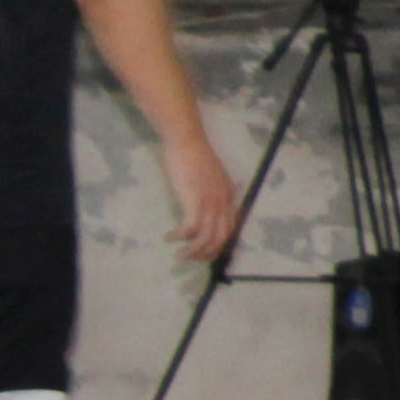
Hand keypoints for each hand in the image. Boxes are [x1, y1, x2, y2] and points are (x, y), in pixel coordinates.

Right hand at [166, 132, 243, 266]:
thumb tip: (199, 207)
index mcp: (229, 195)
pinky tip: (169, 237)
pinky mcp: (196, 201)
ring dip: (193, 251)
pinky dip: (180, 237)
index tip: (205, 251)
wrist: (187, 141)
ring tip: (179, 256)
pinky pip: (191, 229)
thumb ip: (208, 192)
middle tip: (191, 258)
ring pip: (208, 238)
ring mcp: (212, 202)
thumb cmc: (193, 156)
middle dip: (207, 253)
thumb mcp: (207, 178)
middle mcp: (225, 201)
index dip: (219, 243)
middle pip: (222, 237)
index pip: (230, 227)